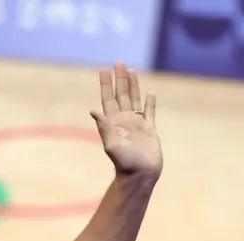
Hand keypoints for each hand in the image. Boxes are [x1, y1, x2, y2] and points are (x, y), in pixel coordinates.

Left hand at [90, 62, 162, 183]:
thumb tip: (93, 111)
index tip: (104, 69)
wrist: (140, 175)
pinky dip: (150, 102)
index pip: (108, 98)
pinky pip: (149, 112)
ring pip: (135, 99)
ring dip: (133, 85)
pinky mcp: (149, 130)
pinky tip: (150, 94)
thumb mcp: (111, 145)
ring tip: (131, 71)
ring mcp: (136, 124)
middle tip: (118, 62)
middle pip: (121, 94)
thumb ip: (104, 127)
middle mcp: (124, 120)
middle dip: (119, 79)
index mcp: (113, 122)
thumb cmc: (125, 163)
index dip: (106, 84)